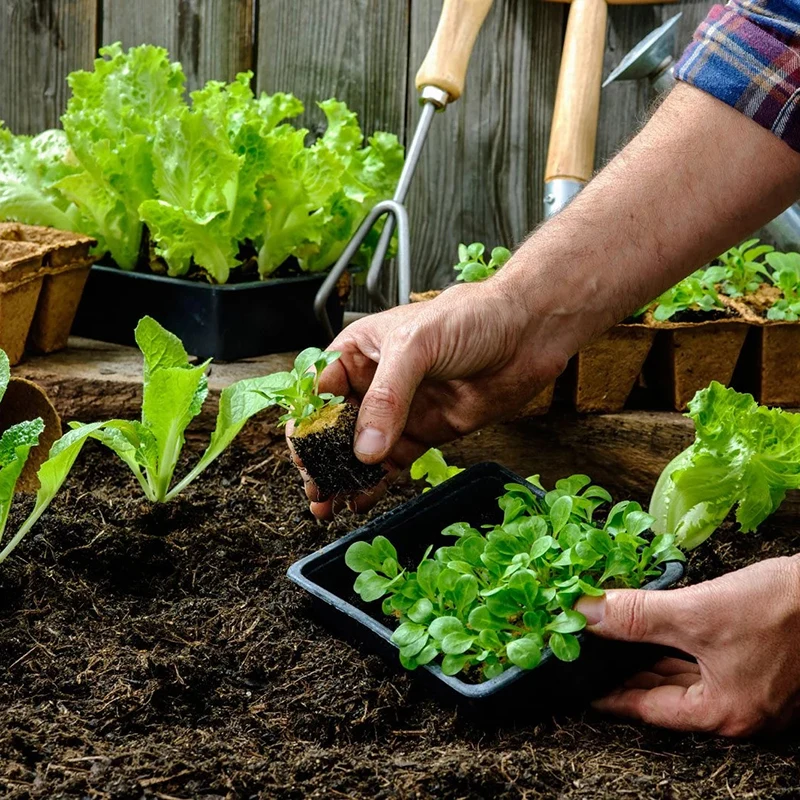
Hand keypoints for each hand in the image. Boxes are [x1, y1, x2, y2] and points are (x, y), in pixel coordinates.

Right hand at [298, 278, 571, 518]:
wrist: (528, 333)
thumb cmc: (471, 318)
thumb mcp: (417, 346)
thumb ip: (387, 397)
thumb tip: (364, 448)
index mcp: (360, 351)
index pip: (319, 390)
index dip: (306, 422)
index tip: (301, 453)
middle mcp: (375, 383)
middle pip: (334, 426)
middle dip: (320, 457)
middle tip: (313, 486)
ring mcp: (400, 410)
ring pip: (361, 450)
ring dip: (342, 476)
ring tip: (326, 502)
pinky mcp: (425, 432)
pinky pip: (392, 463)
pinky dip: (375, 484)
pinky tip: (360, 500)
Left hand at [575, 556, 799, 736]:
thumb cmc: (785, 610)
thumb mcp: (697, 612)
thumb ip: (637, 616)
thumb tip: (585, 614)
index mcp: (724, 712)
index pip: (649, 708)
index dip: (611, 694)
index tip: (581, 684)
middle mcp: (740, 708)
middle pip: (667, 694)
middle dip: (628, 671)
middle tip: (590, 653)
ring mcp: (754, 688)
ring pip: (687, 676)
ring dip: (651, 657)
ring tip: (614, 638)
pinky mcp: (763, 663)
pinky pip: (706, 661)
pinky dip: (678, 647)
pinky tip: (657, 627)